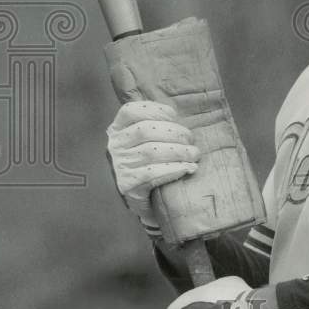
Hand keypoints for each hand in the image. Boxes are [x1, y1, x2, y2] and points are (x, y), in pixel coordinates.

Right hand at [106, 101, 198, 237]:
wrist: (142, 199)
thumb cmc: (150, 162)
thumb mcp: (147, 140)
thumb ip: (158, 124)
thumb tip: (183, 114)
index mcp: (118, 129)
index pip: (131, 111)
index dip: (155, 109)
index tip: (174, 116)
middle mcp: (115, 145)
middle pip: (145, 130)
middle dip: (174, 133)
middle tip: (190, 140)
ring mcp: (119, 166)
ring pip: (151, 152)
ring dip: (178, 152)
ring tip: (193, 154)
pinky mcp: (127, 185)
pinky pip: (152, 173)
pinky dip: (174, 169)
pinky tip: (187, 168)